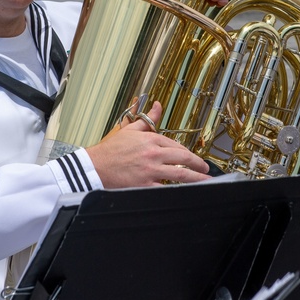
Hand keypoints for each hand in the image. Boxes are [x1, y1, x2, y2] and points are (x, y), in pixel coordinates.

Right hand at [85, 101, 210, 187]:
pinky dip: (178, 191)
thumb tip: (158, 106)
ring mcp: (150, 170)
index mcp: (151, 139)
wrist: (94, 166)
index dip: (188, 153)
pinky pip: (166, 189)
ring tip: (205, 180)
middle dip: (198, 164)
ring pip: (180, 174)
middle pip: (183, 158)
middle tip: (205, 168)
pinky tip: (186, 193)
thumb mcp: (130, 129)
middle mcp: (153, 153)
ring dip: (196, 178)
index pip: (177, 145)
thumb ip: (148, 119)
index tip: (193, 158)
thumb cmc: (110, 151)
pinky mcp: (145, 185)